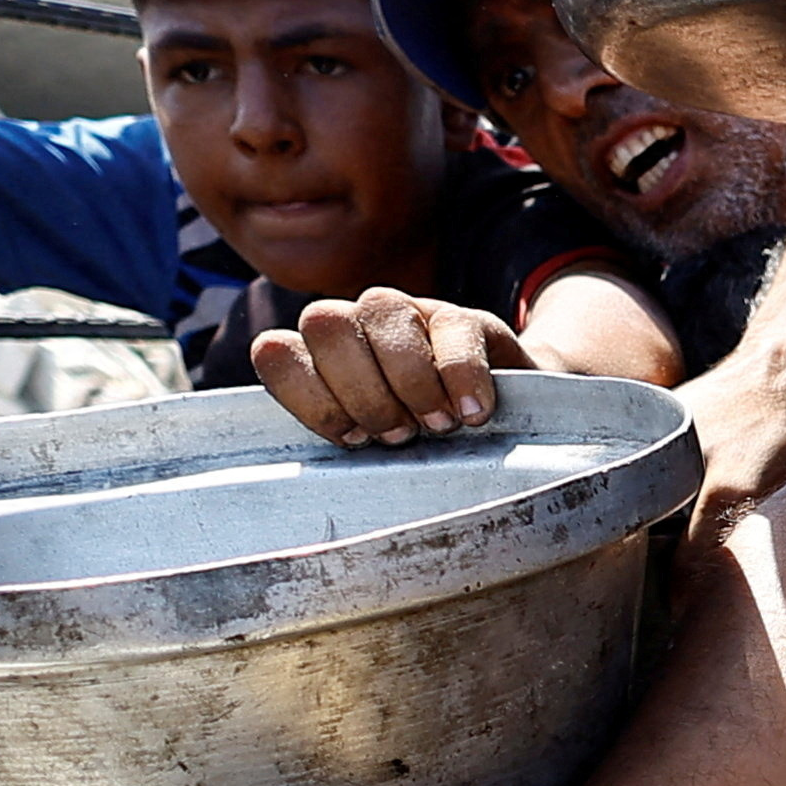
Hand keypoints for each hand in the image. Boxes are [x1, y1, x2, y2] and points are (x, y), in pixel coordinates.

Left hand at [256, 289, 526, 448]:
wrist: (509, 429)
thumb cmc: (429, 449)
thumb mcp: (377, 454)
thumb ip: (342, 446)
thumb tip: (319, 474)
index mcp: (320, 359)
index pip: (276, 353)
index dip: (309, 399)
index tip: (352, 439)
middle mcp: (356, 325)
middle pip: (323, 323)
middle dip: (361, 391)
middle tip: (399, 436)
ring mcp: (408, 313)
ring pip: (382, 311)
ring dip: (409, 381)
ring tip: (440, 426)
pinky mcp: (463, 318)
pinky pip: (453, 330)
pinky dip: (461, 377)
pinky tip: (473, 413)